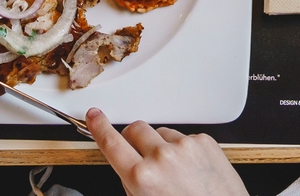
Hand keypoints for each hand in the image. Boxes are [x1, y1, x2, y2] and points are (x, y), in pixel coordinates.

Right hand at [86, 108, 246, 195]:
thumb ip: (132, 183)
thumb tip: (128, 165)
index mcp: (141, 177)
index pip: (111, 143)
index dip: (99, 127)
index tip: (94, 116)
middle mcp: (162, 156)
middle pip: (136, 129)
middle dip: (133, 140)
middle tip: (140, 156)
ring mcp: (185, 146)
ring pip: (161, 134)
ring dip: (160, 147)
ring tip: (174, 172)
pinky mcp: (204, 141)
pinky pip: (183, 137)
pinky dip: (182, 150)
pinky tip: (190, 170)